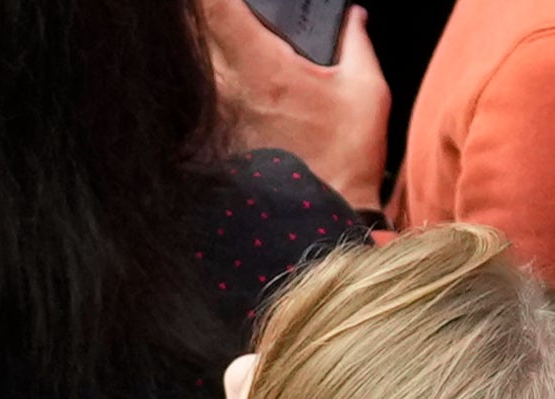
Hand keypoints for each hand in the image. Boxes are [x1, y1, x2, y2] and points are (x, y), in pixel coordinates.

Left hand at [204, 0, 390, 209]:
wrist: (322, 222)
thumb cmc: (344, 162)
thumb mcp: (365, 91)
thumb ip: (355, 41)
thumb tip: (352, 16)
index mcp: (262, 67)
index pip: (216, 8)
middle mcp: (227, 88)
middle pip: (192, 29)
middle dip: (201, 13)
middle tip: (225, 12)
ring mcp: (212, 117)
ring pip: (188, 61)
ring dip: (199, 43)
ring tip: (222, 36)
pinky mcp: (209, 140)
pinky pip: (194, 97)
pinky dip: (201, 80)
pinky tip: (220, 79)